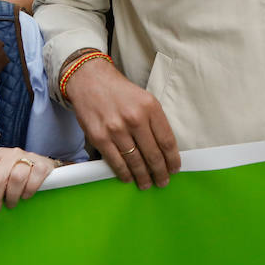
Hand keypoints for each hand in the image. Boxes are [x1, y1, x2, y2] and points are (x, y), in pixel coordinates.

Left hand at [0, 147, 56, 213]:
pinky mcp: (42, 165)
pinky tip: (25, 195)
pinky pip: (33, 181)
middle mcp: (10, 154)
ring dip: (11, 197)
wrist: (44, 166)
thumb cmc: (17, 174)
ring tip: (11, 204)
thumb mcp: (1, 174)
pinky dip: (28, 192)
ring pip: (16, 179)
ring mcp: (27, 157)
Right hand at [65, 54, 179, 189]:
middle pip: (153, 154)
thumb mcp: (144, 99)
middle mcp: (135, 118)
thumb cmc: (120, 92)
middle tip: (163, 181)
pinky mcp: (99, 137)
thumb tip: (164, 150)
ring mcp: (116, 129)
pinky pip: (115, 161)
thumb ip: (154, 121)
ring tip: (147, 184)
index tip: (174, 169)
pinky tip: (129, 178)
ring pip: (135, 161)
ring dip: (143, 176)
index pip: (167, 140)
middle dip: (160, 172)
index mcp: (150, 107)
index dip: (172, 159)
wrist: (90, 80)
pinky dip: (124, 173)